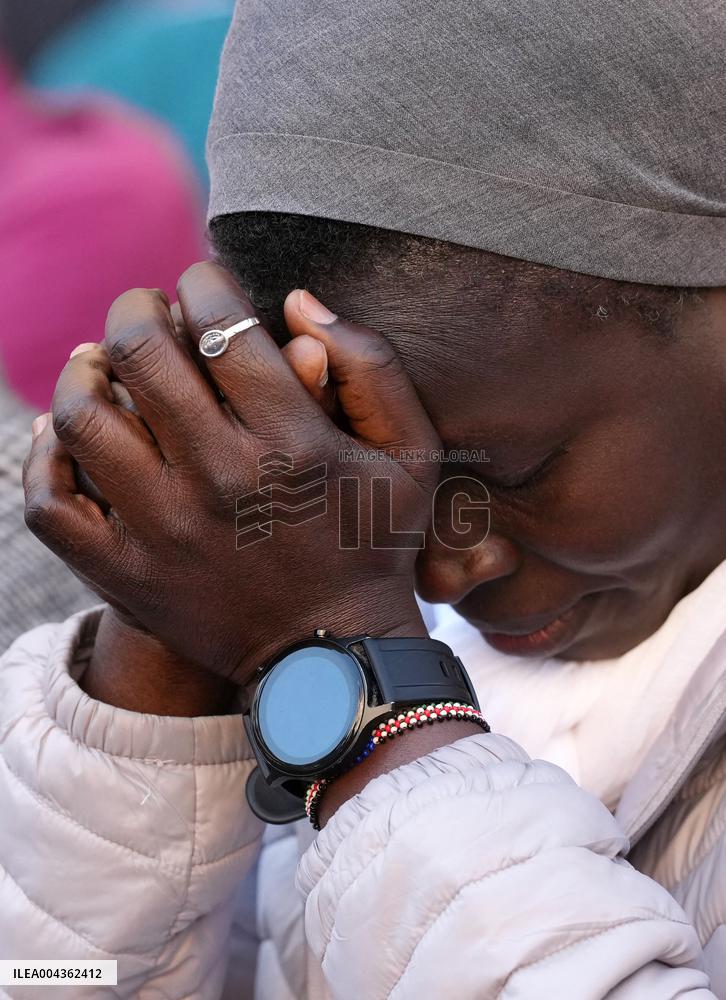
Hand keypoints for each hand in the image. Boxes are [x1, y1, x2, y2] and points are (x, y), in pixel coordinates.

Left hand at [24, 263, 439, 687]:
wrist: (332, 656)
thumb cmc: (372, 544)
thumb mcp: (410, 453)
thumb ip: (370, 364)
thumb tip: (298, 302)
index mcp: (291, 439)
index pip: (219, 321)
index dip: (203, 281)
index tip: (204, 286)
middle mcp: (220, 477)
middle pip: (141, 351)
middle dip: (139, 307)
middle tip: (149, 311)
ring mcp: (162, 529)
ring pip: (83, 416)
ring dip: (84, 371)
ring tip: (101, 365)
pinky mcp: (125, 574)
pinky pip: (51, 501)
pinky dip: (43, 456)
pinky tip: (65, 434)